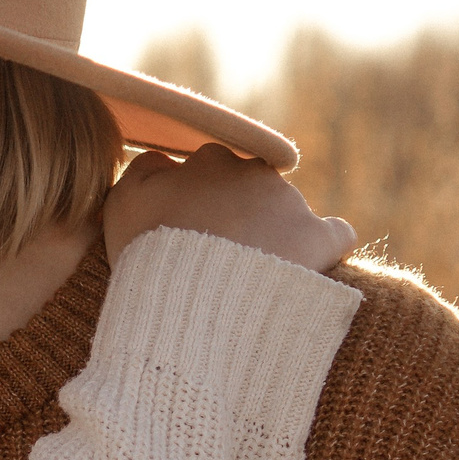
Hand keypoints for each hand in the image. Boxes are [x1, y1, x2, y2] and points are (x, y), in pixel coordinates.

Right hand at [102, 144, 356, 273]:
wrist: (193, 298)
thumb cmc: (150, 253)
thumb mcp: (123, 204)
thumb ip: (142, 172)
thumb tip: (163, 160)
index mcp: (208, 161)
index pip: (209, 170)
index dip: (199, 201)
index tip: (189, 232)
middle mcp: (252, 171)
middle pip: (250, 187)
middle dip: (240, 213)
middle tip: (219, 257)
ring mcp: (289, 203)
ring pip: (286, 210)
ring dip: (274, 233)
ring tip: (253, 276)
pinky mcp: (319, 238)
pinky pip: (334, 234)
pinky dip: (325, 247)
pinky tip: (310, 270)